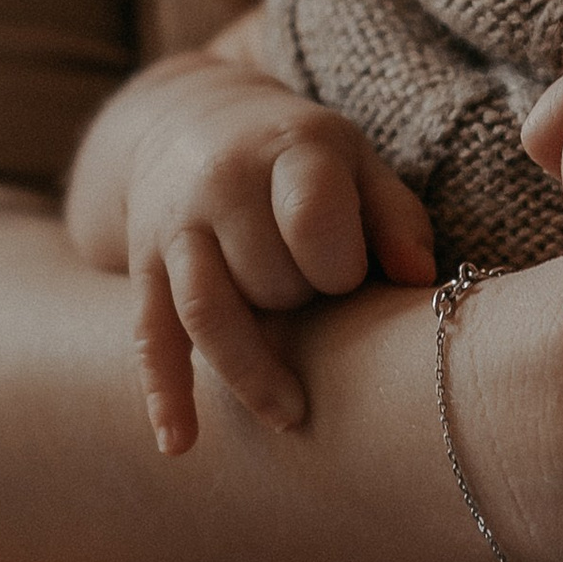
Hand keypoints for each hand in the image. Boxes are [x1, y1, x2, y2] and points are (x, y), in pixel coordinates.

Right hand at [95, 58, 435, 443]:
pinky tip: (180, 443)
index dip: (340, 263)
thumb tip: (419, 278)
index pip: (310, 219)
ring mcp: (175, 229)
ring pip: (206, 311)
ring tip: (292, 414)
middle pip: (265, 277)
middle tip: (314, 296)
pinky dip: (164, 392)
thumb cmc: (299, 155)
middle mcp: (221, 185)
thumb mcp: (356, 160)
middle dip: (299, 302)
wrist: (190, 117)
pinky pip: (149, 336)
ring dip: (249, 370)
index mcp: (288, 151)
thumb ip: (396, 215)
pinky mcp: (143, 269)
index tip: (351, 275)